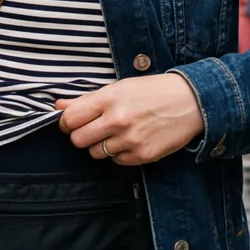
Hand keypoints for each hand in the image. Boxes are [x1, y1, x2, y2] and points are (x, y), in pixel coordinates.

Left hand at [56, 72, 204, 164]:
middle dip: (81, 136)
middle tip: (94, 129)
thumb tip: (58, 106)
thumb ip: (86, 99)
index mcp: (109, 99)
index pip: (69, 120)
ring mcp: (130, 140)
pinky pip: (116, 161)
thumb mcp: (119, 87)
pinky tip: (132, 140)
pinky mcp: (142, 156)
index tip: (72, 122)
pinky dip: (120, 153)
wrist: (190, 101)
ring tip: (116, 133)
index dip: (66, 123)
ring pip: (96, 153)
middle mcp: (117, 120)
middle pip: (78, 140)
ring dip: (101, 145)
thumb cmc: (152, 91)